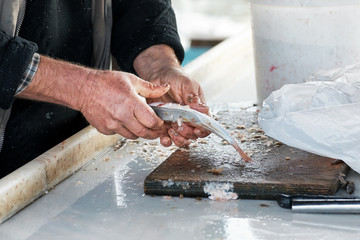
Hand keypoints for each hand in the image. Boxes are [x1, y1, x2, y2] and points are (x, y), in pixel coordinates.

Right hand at [18, 55, 170, 139]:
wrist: (83, 89)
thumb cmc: (106, 82)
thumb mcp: (131, 80)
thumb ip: (150, 88)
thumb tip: (165, 88)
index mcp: (131, 102)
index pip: (151, 121)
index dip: (159, 124)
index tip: (161, 123)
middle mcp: (122, 116)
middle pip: (144, 133)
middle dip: (153, 133)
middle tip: (157, 131)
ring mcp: (112, 124)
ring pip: (133, 136)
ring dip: (139, 132)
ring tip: (141, 125)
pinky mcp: (105, 130)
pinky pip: (120, 134)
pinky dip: (125, 130)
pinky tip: (124, 121)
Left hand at [134, 45, 209, 146]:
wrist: (159, 77)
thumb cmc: (177, 79)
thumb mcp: (187, 84)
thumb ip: (193, 96)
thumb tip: (204, 110)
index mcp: (198, 111)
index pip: (206, 126)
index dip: (203, 131)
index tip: (197, 129)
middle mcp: (188, 120)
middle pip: (193, 135)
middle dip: (187, 133)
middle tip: (178, 124)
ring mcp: (176, 124)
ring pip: (181, 140)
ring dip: (177, 139)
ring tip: (171, 129)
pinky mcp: (163, 126)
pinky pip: (167, 139)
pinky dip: (166, 141)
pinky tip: (164, 136)